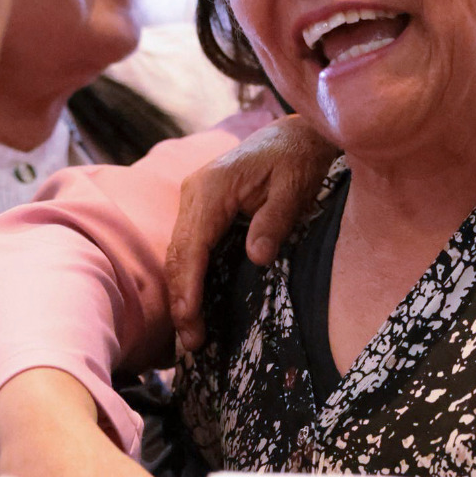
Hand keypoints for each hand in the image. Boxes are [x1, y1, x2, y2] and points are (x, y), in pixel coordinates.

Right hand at [163, 115, 338, 352]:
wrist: (297, 133)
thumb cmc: (298, 158)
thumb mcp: (294, 187)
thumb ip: (274, 222)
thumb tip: (255, 258)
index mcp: (212, 188)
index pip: (192, 245)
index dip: (188, 286)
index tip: (190, 320)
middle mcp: (194, 193)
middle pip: (178, 254)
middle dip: (181, 301)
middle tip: (191, 343)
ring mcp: (194, 200)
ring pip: (178, 253)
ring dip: (182, 293)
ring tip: (191, 334)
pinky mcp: (201, 208)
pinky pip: (189, 247)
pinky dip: (188, 277)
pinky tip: (194, 305)